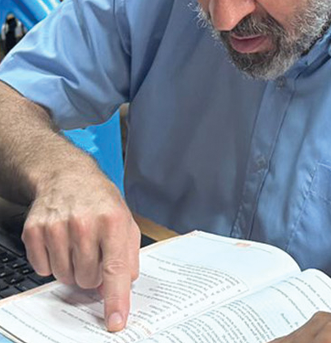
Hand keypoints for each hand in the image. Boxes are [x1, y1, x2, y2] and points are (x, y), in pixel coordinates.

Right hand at [21, 170, 139, 331]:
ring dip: (73, 269)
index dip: (116, 299)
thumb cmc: (100, 200)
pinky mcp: (34, 231)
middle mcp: (85, 223)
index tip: (116, 321)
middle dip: (93, 274)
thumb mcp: (126, 220)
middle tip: (94, 253)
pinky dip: (52, 262)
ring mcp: (57, 227)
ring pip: (65, 278)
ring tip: (78, 246)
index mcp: (113, 221)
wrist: (67, 175)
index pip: (116, 269)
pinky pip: (43, 269)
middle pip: (88, 279)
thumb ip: (129, 254)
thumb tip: (126, 283)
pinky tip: (60, 242)